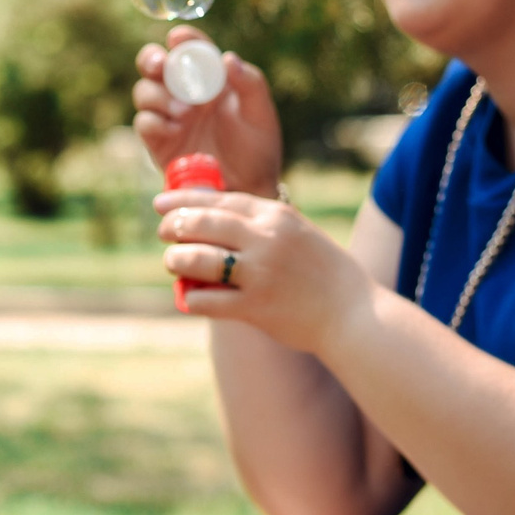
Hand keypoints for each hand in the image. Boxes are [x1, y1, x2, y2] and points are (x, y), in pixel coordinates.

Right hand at [133, 28, 284, 197]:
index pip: (191, 50)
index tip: (178, 38)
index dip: (182, 39)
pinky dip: (154, 121)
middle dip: (151, 59)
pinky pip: (144, 122)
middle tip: (159, 65)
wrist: (245, 189)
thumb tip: (227, 58)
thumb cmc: (258, 149)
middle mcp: (185, 93)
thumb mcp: (261, 115)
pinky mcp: (157, 141)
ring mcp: (169, 116)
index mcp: (211, 79)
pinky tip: (174, 129)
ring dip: (158, 96)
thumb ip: (250, 84)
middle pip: (154, 65)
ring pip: (145, 91)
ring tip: (184, 112)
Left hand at [156, 186, 376, 352]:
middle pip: (201, 224)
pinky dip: (192, 298)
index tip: (160, 203)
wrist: (354, 314)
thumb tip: (214, 217)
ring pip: (197, 260)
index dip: (183, 200)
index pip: (219, 200)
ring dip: (176, 260)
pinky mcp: (255, 307)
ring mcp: (260, 273)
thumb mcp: (298, 233)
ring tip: (173, 263)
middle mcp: (266, 239)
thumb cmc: (323, 273)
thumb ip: (262, 224)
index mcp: (276, 216)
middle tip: (163, 233)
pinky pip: (206, 300)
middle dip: (173, 227)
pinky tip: (190, 297)